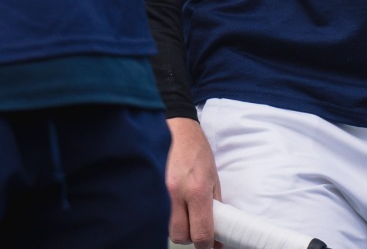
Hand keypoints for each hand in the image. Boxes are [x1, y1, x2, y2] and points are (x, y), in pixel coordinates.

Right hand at [165, 116, 220, 248]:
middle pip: (180, 235)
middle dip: (190, 236)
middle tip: (195, 226)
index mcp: (197, 190)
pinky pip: (157, 215)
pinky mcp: (149, 188)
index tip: (209, 243)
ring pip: (167, 228)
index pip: (200, 233)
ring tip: (184, 213)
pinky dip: (165, 216)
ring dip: (177, 227)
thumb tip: (218, 234)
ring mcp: (160, 191)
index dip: (206, 244)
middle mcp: (176, 193)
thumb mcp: (214, 179)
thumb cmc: (197, 152)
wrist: (176, 129)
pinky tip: (172, 206)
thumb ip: (216, 208)